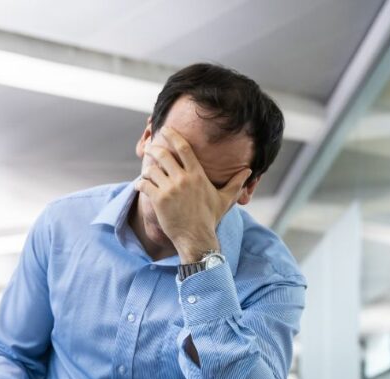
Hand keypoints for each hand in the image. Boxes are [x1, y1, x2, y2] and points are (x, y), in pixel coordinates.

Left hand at [135, 127, 250, 260]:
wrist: (197, 238)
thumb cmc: (210, 219)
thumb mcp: (224, 199)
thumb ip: (235, 183)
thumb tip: (249, 172)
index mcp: (198, 175)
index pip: (184, 148)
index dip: (172, 136)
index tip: (165, 130)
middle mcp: (183, 179)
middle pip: (164, 155)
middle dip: (154, 149)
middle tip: (150, 148)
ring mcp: (170, 189)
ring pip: (152, 170)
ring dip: (147, 169)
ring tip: (147, 173)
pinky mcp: (159, 200)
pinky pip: (145, 185)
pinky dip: (140, 184)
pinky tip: (140, 186)